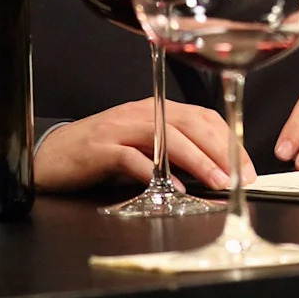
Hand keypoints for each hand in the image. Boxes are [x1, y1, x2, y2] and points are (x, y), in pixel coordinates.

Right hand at [34, 98, 256, 192]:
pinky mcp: (101, 148)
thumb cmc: (99, 155)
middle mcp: (141, 113)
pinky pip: (134, 158)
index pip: (201, 117)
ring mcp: (120, 128)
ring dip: (197, 160)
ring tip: (217, 181)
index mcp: (155, 110)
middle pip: (190, 124)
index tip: (246, 167)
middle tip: (239, 176)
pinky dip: (156, 172)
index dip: (228, 140)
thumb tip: (211, 171)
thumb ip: (172, 153)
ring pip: (167, 137)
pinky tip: (173, 187)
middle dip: (220, 150)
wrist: (52, 156)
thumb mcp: (142, 148)